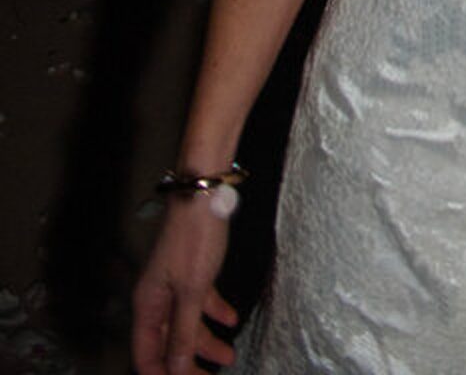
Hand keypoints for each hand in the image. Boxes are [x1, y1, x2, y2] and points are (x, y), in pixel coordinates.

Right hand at [132, 200, 238, 374]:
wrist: (205, 196)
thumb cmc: (194, 239)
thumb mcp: (191, 291)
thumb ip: (182, 331)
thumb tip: (174, 368)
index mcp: (148, 305)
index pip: (146, 354)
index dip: (161, 374)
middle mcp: (157, 298)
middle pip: (168, 342)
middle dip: (187, 363)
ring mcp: (174, 284)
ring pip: (187, 323)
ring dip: (206, 341)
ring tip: (228, 355)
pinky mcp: (192, 270)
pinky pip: (201, 301)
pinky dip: (215, 312)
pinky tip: (230, 320)